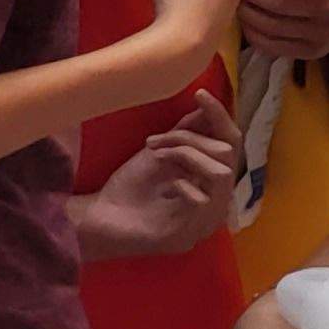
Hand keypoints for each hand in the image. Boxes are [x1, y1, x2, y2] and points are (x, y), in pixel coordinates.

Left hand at [80, 92, 241, 258]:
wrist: (96, 219)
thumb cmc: (127, 188)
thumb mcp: (160, 152)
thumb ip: (187, 133)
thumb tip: (206, 109)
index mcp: (211, 180)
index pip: (232, 143)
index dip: (220, 117)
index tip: (201, 94)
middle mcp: (216, 200)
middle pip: (229, 153)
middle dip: (191, 139)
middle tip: (155, 141)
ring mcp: (206, 221)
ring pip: (222, 172)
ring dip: (186, 155)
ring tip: (156, 156)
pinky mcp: (190, 235)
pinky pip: (205, 200)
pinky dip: (185, 185)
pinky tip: (166, 187)